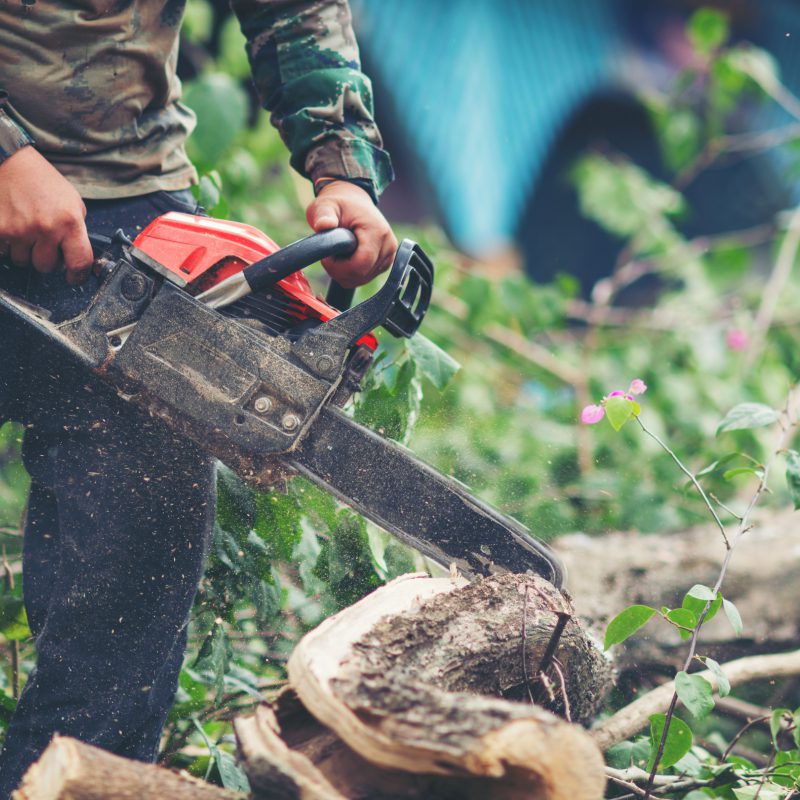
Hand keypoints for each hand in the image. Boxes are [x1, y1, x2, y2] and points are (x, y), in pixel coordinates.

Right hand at [0, 146, 92, 284]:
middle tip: (44, 242)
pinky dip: (8, 245)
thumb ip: (77, 231)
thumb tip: (76, 258)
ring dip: (25, 252)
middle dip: (46, 259)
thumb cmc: (43, 182)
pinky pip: (4, 252)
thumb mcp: (72, 203)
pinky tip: (12, 227)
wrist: (9, 162)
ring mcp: (19, 230)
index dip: (78, 275)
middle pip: (46, 267)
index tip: (74, 277)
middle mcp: (45, 228)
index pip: (80, 262)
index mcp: (69, 222)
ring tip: (27, 230)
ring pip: (23, 262)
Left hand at [306, 181, 397, 287]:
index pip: (361, 265)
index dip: (339, 268)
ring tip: (338, 254)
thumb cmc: (339, 204)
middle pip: (361, 275)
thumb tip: (323, 225)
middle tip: (330, 255)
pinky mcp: (385, 262)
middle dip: (340, 271)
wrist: (353, 202)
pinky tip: (346, 258)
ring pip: (363, 279)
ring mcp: (389, 256)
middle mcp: (388, 246)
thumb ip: (324, 215)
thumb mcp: (326, 206)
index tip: (327, 257)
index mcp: (377, 232)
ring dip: (345, 273)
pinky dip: (352, 273)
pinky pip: (365, 277)